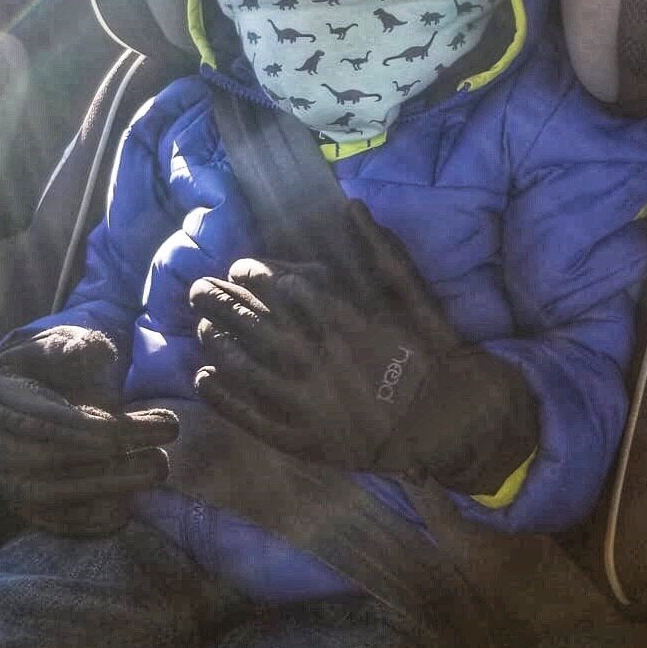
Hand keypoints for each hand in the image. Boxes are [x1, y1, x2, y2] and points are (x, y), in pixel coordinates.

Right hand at [0, 325, 178, 534]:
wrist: (17, 394)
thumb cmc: (45, 364)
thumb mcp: (56, 342)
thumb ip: (74, 346)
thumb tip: (91, 353)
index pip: (42, 421)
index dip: (86, 426)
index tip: (128, 424)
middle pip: (50, 460)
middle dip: (109, 458)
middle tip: (160, 452)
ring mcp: (4, 478)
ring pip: (51, 495)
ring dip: (107, 489)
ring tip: (155, 472)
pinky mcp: (21, 504)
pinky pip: (49, 521)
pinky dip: (85, 523)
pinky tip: (124, 514)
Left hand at [189, 201, 537, 485]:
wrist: (448, 417)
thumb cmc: (428, 350)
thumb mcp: (411, 293)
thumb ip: (379, 250)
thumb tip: (352, 206)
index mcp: (341, 321)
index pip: (280, 290)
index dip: (252, 276)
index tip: (238, 268)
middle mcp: (318, 359)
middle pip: (253, 324)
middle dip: (220, 302)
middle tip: (198, 289)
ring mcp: (308, 403)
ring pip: (246, 368)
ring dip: (219, 343)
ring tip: (202, 327)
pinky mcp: (303, 441)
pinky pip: (252, 417)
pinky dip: (223, 396)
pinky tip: (203, 378)